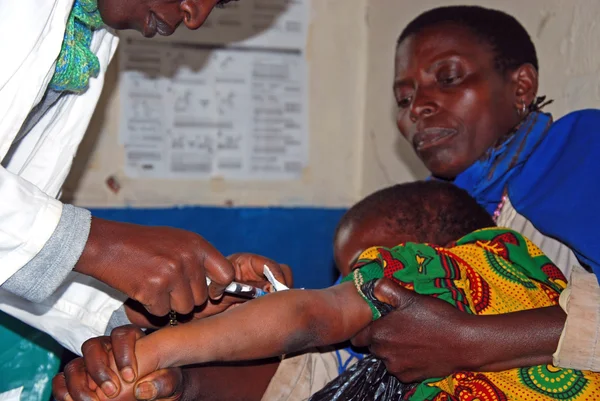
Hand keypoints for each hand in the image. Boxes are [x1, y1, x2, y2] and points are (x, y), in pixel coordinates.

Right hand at [53, 326, 183, 400]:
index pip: (122, 334)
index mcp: (132, 340)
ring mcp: (89, 365)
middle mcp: (107, 349)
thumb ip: (166, 381)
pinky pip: (61, 381)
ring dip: (80, 384)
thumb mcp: (175, 383)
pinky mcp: (78, 382)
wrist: (159, 396)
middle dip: (99, 369)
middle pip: (92, 345)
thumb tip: (143, 389)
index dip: (123, 353)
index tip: (131, 376)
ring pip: (74, 364)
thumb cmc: (167, 385)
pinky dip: (64, 391)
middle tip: (112, 392)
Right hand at [123, 253, 293, 325]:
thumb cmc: (141, 244)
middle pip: (202, 297)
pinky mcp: (153, 289)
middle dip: (186, 298)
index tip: (212, 291)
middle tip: (167, 286)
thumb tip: (218, 285)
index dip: (220, 287)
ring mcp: (171, 274)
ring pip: (184, 308)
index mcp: (196, 245)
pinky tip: (141, 290)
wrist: (106, 244)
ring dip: (169, 304)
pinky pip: (162, 313)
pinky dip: (151, 307)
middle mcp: (188, 258)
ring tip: (154, 286)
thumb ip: (197, 259)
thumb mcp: (176, 241)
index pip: (226, 273)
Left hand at [353, 279, 565, 382]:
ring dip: (392, 350)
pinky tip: (418, 349)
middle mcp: (384, 354)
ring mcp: (397, 368)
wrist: (464, 342)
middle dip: (380, 337)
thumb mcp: (411, 297)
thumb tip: (373, 283)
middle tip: (396, 326)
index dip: (365, 327)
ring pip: (386, 358)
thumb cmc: (437, 317)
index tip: (375, 321)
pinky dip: (405, 361)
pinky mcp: (410, 377)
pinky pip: (400, 369)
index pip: (357, 336)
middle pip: (372, 347)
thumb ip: (387, 290)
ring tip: (411, 336)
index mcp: (380, 333)